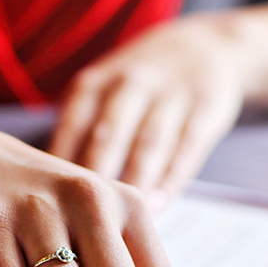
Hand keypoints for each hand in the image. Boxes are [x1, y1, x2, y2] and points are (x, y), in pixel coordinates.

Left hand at [50, 15, 249, 209]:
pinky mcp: (205, 109)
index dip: (63, 164)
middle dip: (96, 177)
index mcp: (99, 81)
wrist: (212, 46)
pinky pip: (185, 149)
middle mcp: (132, 82)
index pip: (73, 124)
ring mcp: (170, 94)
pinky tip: (159, 206)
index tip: (56, 200)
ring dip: (135, 184)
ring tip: (124, 221)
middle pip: (108, 135)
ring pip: (148, 144)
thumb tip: (55, 185)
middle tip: (85, 218)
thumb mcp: (106, 87)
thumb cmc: (145, 82)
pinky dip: (171, 180)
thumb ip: (83, 128)